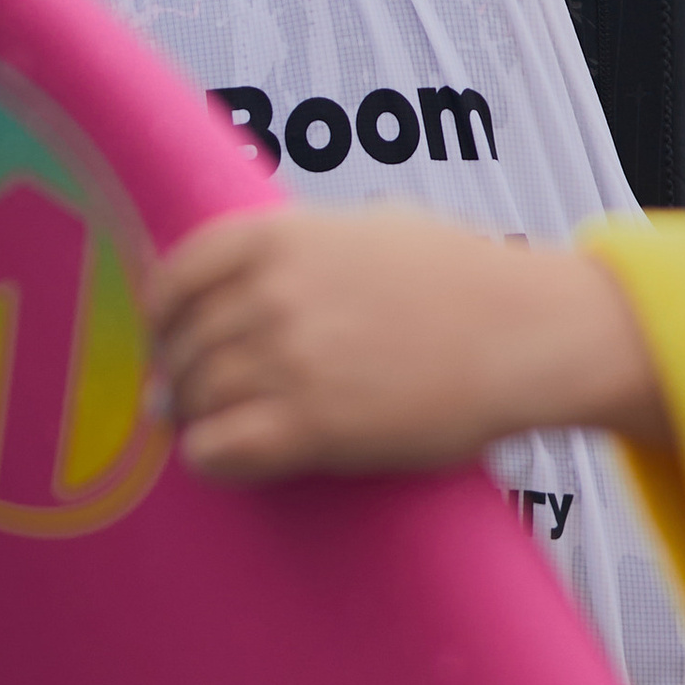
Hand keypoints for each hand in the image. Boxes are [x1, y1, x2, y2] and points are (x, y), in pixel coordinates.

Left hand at [146, 207, 670, 486]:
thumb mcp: (370, 226)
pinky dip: (208, 457)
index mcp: (280, 236)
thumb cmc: (461, 276)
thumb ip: (302, 244)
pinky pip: (219, 449)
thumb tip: (254, 275)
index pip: (177, 274)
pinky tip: (223, 457)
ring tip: (207, 426)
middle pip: (184, 344)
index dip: (162, 313)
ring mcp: (288, 360)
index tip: (166, 335)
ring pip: (196, 398)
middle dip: (177, 373)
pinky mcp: (310, 426)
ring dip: (194, 417)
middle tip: (182, 395)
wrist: (522, 333)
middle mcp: (273, 294)